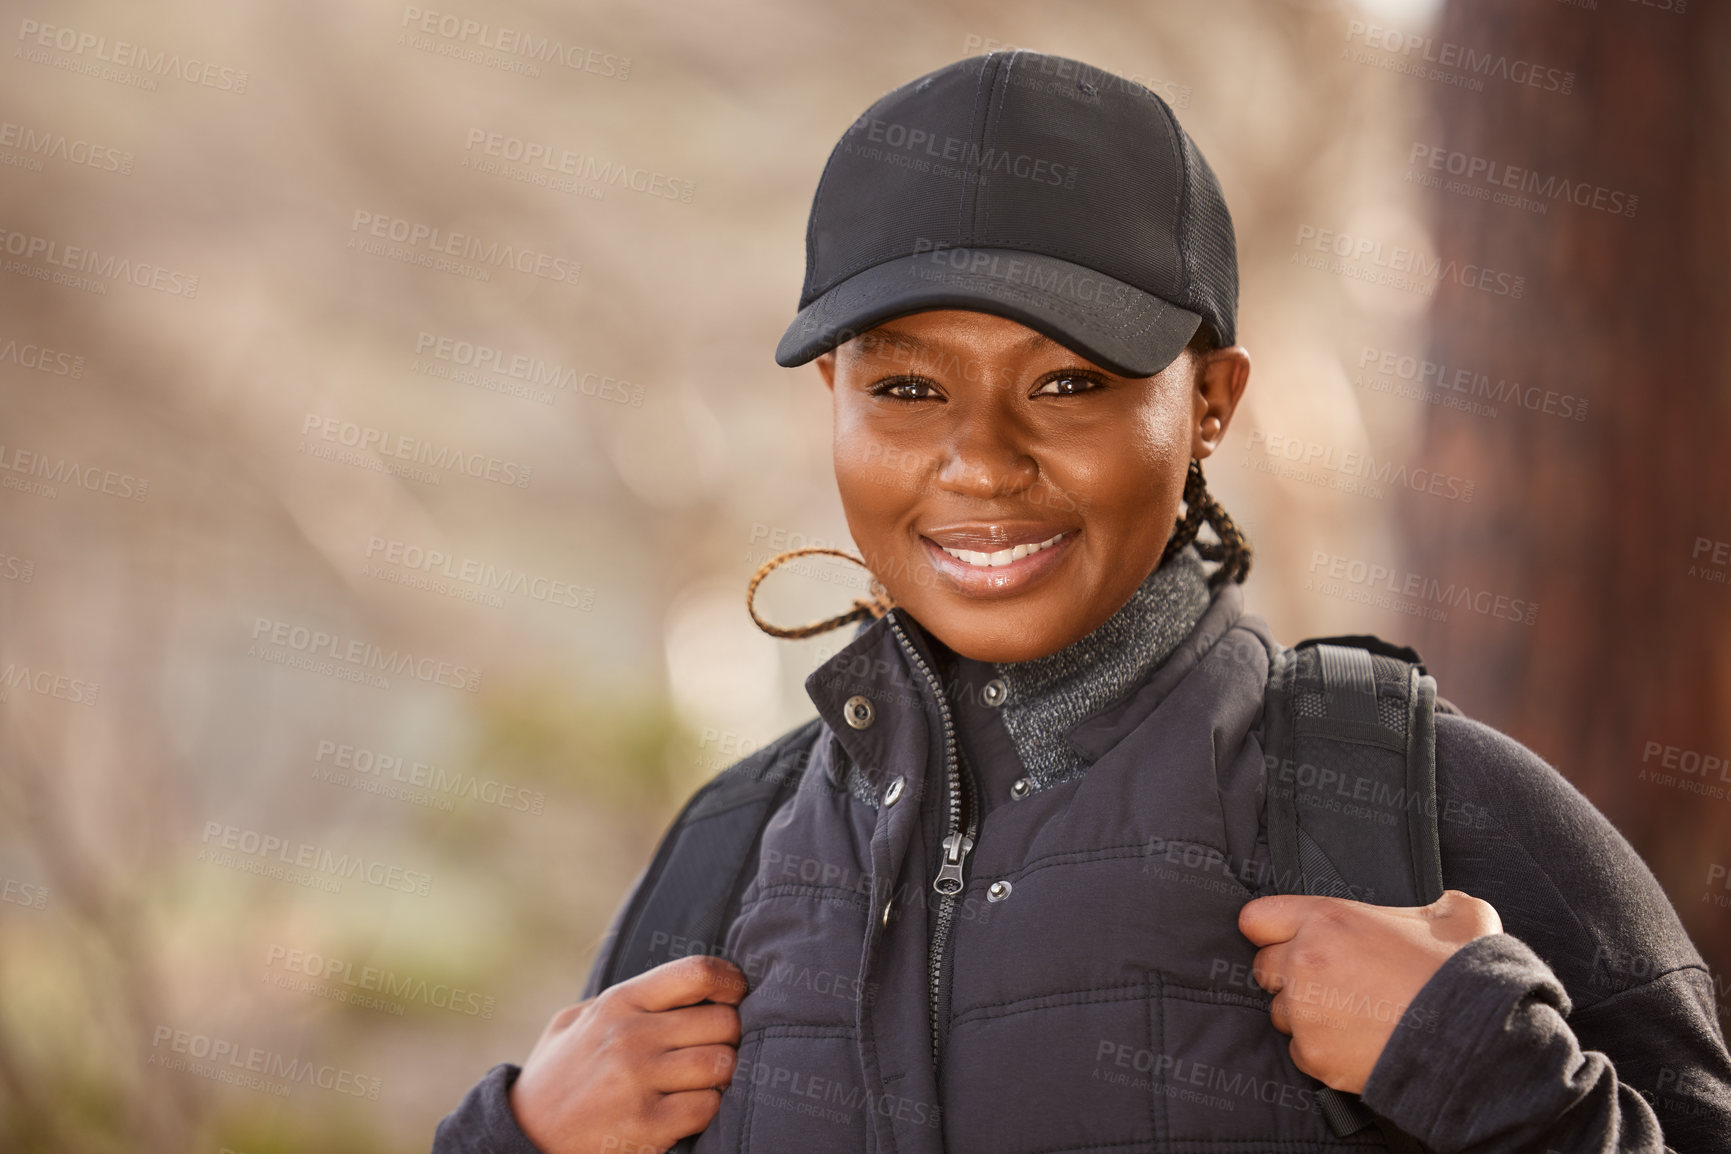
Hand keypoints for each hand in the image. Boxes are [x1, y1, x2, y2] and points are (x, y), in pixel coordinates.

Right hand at [509, 955, 747, 1153]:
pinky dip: (706, 1108)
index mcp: (618, 1002)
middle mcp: (631, 1036)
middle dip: (729, 1035)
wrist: (523, 1138)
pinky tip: (688, 1108)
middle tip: (717, 1046)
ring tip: (704, 1078)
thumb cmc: (557, 1076)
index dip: (729, 980)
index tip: (734, 994)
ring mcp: (639, 1082)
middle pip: (722, 1021)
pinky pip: (707, 1107)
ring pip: (722, 1064)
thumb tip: (682, 986)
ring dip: (721, 1074)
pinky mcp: (647, 1126)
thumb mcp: (574, 1022)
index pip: (696, 973)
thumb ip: (622, 1000)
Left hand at [1237, 890, 1501, 1093]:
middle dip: (1290, 973)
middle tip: (1331, 981)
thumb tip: (1446, 907)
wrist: (1478, 1043)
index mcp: (1327, 920)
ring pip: (1280, 1011)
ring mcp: (1305, 1012)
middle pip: (1264, 967)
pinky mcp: (1314, 1056)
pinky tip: (1356, 1043)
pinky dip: (1321, 1049)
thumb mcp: (1460, 916)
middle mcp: (1305, 962)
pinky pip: (1300, 1050)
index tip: (1288, 939)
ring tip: (1351, 1015)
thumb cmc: (1465, 976)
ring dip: (1305, 1013)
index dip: (1273, 929)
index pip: (1258, 918)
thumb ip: (1436, 905)